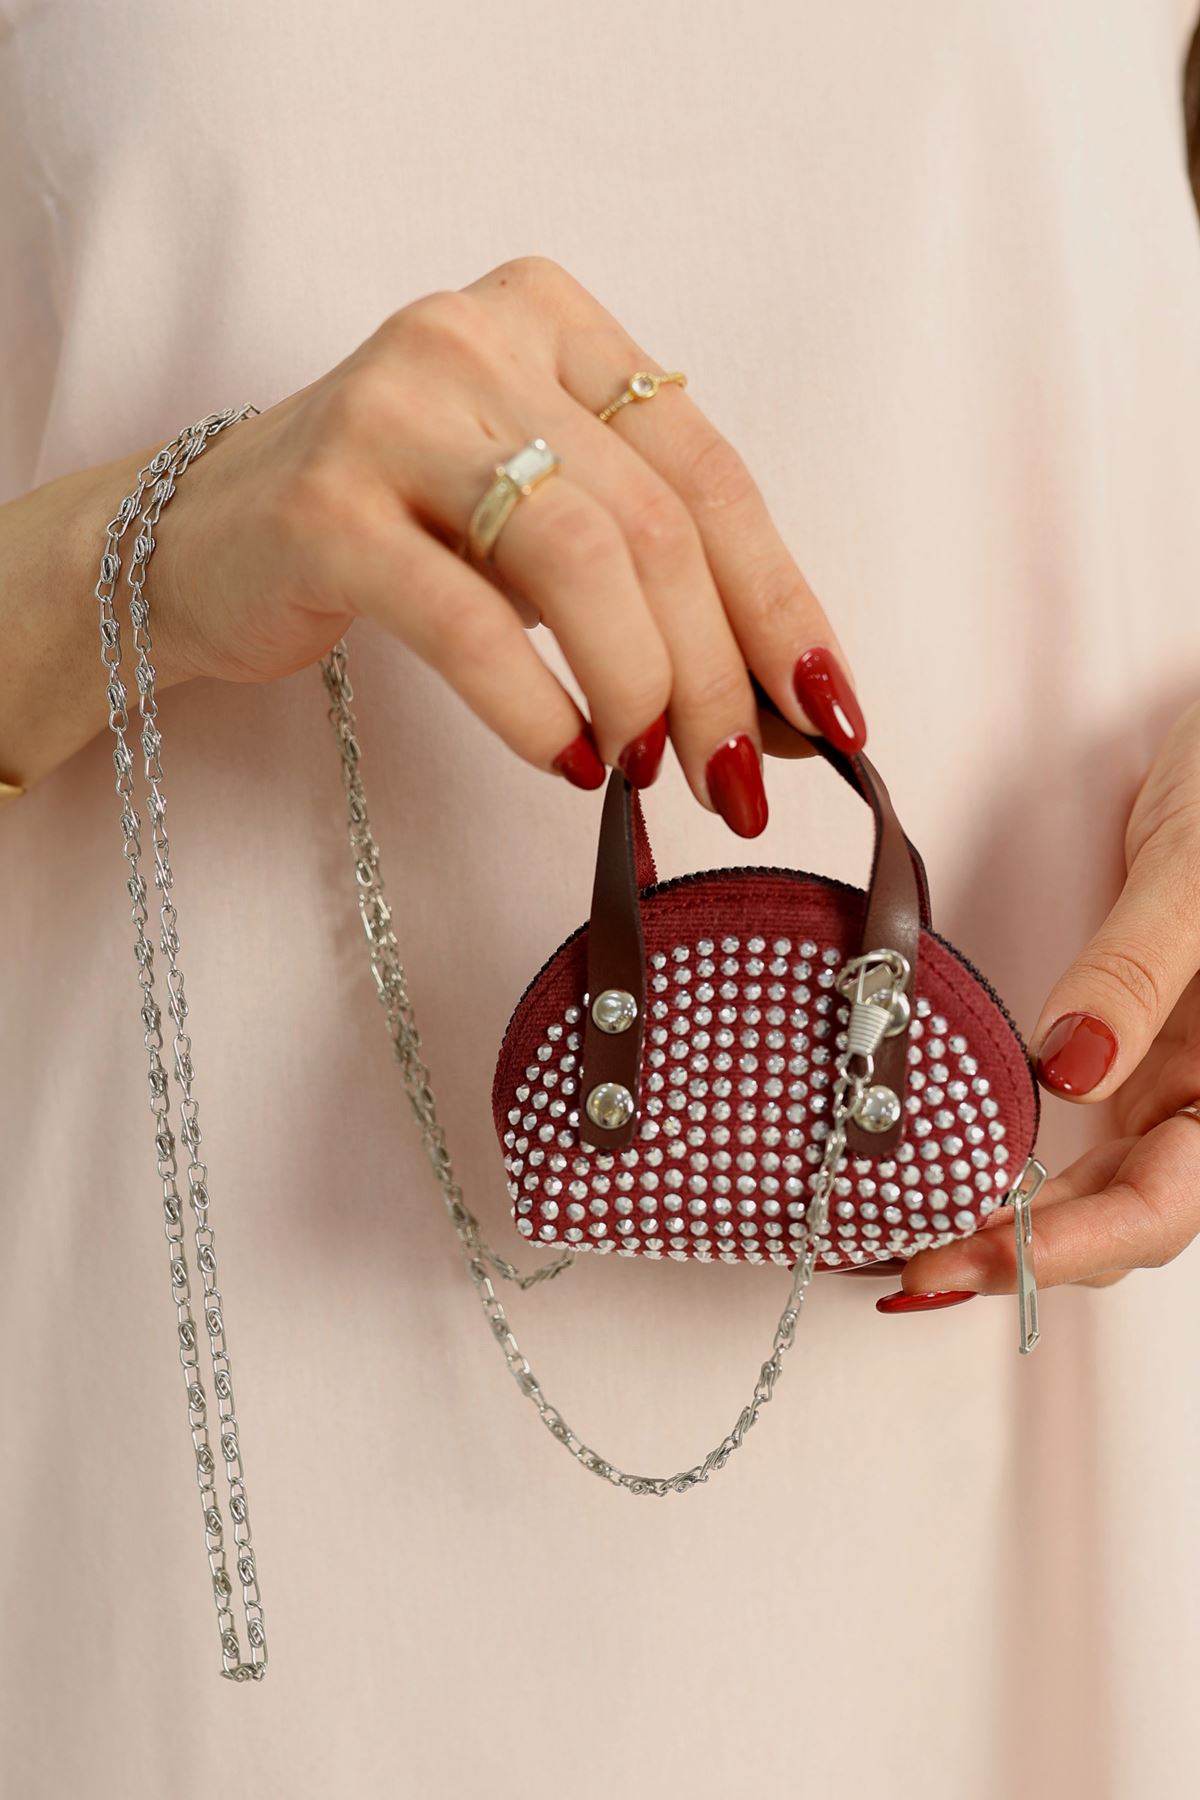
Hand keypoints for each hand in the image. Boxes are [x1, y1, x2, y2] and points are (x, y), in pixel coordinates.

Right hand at [147, 255, 857, 832]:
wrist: (206, 540)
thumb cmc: (399, 534)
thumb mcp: (538, 525)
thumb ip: (653, 581)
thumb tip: (786, 715)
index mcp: (555, 321)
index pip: (709, 471)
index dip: (781, 605)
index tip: (829, 717)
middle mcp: (478, 339)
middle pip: (654, 522)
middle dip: (717, 675)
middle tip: (738, 785)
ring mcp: (393, 410)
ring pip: (577, 557)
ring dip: (638, 689)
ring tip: (646, 777)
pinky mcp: (323, 502)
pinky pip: (465, 617)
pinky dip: (532, 703)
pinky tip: (564, 761)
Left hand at [877, 698, 1199, 1310]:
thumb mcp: (1198, 873)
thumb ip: (1139, 970)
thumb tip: (1069, 1069)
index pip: (1165, 1202)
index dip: (1071, 1247)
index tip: (975, 1256)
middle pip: (1125, 1213)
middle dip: (1025, 1253)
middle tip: (915, 1269)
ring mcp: (1175, 1070)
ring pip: (1100, 1184)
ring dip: (1016, 1225)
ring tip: (921, 1247)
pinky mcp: (1138, 1042)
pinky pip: (1082, 1132)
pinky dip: (1018, 1167)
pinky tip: (961, 1181)